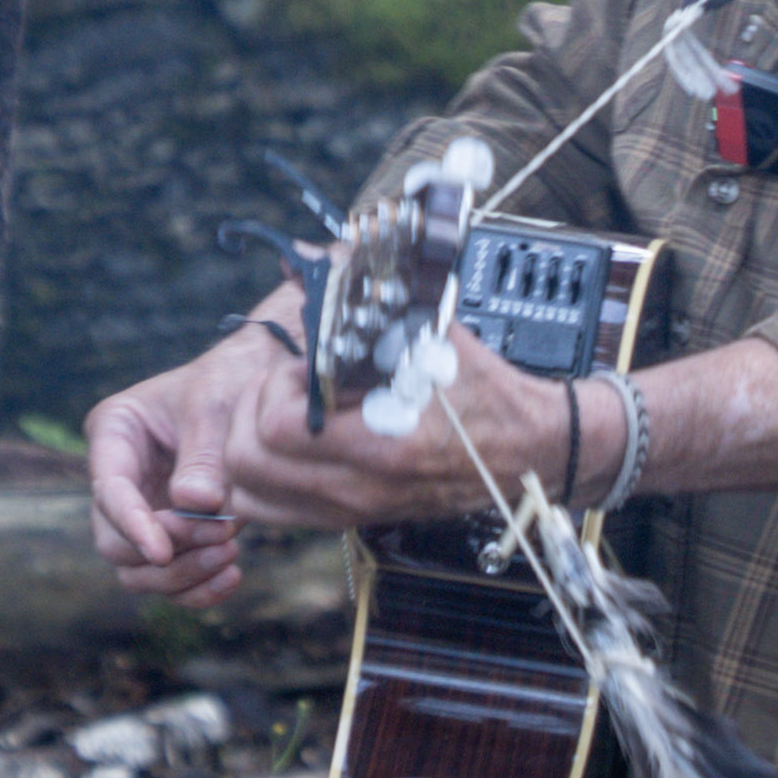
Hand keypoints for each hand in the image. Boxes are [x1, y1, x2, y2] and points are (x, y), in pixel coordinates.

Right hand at [82, 316, 303, 610]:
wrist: (252, 387)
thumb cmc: (225, 384)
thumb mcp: (213, 405)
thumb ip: (202, 453)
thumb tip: (197, 503)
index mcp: (113, 433)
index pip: (108, 490)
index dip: (131, 524)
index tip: (162, 551)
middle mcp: (118, 478)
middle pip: (114, 542)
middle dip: (167, 549)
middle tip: (224, 536)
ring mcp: (141, 511)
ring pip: (137, 572)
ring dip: (182, 575)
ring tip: (232, 554)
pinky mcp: (169, 535)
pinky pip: (169, 580)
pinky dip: (197, 588)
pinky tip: (232, 575)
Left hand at [90, 318, 584, 612]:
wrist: (530, 450)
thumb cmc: (484, 390)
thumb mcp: (431, 333)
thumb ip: (368, 299)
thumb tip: (305, 257)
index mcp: (380, 447)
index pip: (276, 429)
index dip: (273, 390)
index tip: (300, 366)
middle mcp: (359, 490)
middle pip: (247, 468)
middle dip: (248, 418)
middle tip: (280, 389)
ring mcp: (352, 511)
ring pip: (254, 499)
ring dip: (248, 452)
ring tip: (279, 415)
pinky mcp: (353, 520)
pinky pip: (280, 512)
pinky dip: (267, 478)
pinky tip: (289, 444)